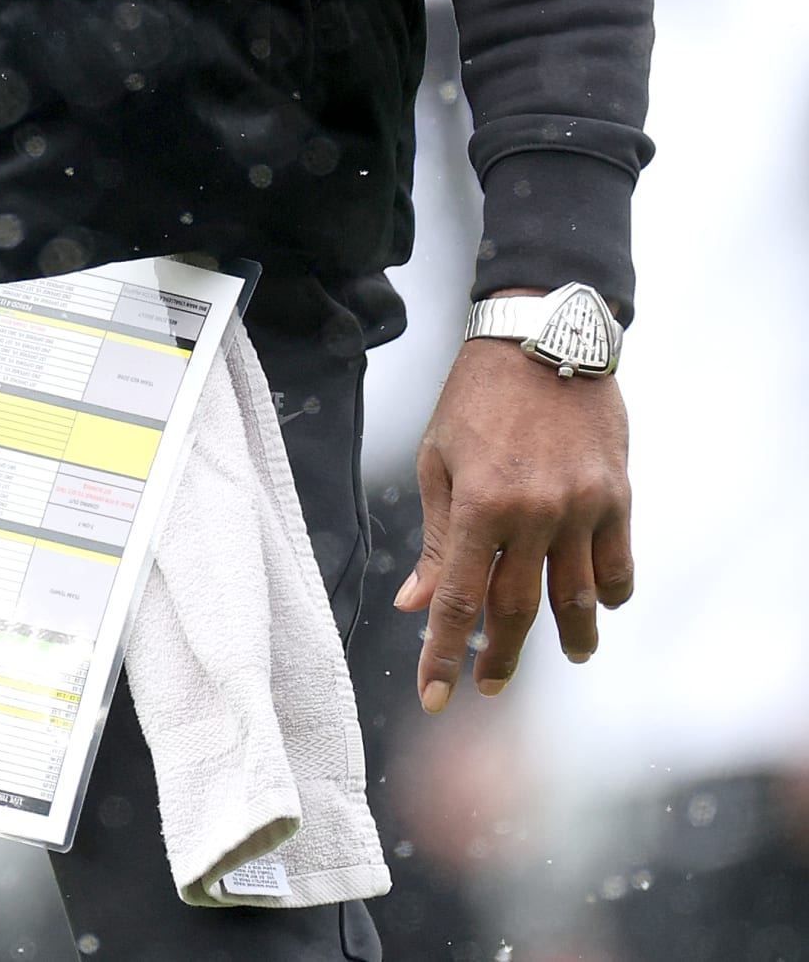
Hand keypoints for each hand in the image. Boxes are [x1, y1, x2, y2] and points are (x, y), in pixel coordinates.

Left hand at [395, 314, 632, 713]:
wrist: (541, 337)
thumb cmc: (477, 396)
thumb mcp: (438, 458)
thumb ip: (436, 538)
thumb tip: (416, 603)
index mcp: (479, 504)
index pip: (460, 601)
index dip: (444, 655)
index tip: (434, 697)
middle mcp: (533, 514)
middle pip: (518, 612)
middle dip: (500, 658)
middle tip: (489, 684)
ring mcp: (581, 508)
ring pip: (578, 600)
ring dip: (569, 640)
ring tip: (566, 657)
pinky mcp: (616, 495)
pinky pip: (619, 565)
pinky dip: (610, 594)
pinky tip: (600, 604)